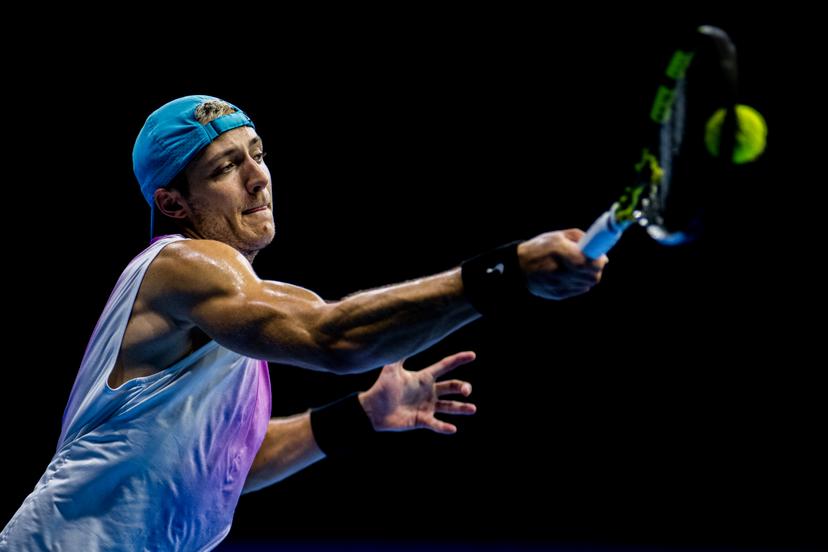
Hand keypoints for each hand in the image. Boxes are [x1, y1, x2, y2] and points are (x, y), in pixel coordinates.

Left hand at [359, 351, 476, 433]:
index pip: (445, 366)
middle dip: (462, 387)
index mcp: (424, 378)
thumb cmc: (381, 388)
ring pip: (449, 407)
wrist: (372, 409)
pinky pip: (436, 424)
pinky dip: (444, 427)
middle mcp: (429, 392)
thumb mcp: (391, 369)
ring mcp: (426, 406)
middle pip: (452, 387)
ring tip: (473, 408)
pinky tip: (452, 428)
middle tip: (467, 390)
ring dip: (461, 408)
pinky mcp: (422, 420)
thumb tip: (404, 335)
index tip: (472, 355)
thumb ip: (398, 354)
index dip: (458, 360)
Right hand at [518, 229, 607, 299]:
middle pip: (593, 276)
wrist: (518, 266)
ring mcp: (559, 285)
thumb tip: (598, 250)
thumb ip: (580, 239)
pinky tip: (571, 276)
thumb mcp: (558, 236)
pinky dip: (579, 283)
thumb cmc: (540, 248)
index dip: (599, 260)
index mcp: (561, 251)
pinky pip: (578, 290)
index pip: (591, 262)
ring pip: (587, 284)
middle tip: (591, 263)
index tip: (599, 256)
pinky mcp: (557, 294)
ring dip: (588, 276)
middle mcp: (560, 270)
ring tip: (579, 269)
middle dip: (596, 269)